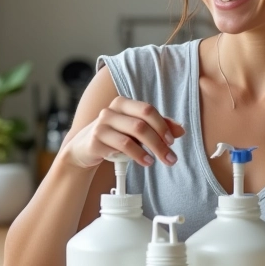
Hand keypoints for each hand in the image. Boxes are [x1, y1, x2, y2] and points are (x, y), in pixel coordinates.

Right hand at [63, 96, 184, 169]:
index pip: (148, 110)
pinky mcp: (96, 139)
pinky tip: (145, 161)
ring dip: (152, 149)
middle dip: (160, 141)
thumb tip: (181, 130)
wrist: (83, 149)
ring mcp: (102, 124)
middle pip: (143, 122)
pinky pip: (122, 146)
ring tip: (158, 161)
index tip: (172, 141)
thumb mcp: (135, 132)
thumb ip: (157, 128)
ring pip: (134, 133)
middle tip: (171, 157)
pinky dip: (137, 155)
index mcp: (123, 104)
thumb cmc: (113, 137)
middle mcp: (111, 110)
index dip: (163, 125)